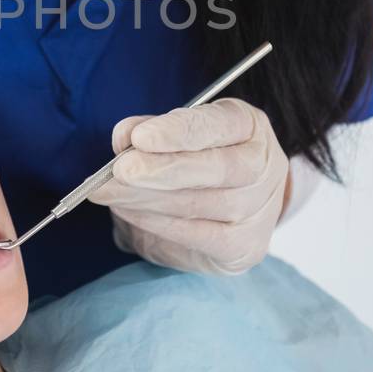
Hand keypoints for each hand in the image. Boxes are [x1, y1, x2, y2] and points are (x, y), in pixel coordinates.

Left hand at [87, 98, 288, 275]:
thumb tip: (124, 136)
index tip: (139, 137)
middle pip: (217, 168)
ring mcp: (260, 210)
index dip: (178, 131)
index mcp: (249, 125)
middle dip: (161, 169)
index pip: (218, 124)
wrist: (234, 206)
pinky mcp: (245, 247)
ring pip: (200, 205)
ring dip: (146, 199)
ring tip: (108, 191)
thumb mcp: (176, 133)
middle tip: (119, 170)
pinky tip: (128, 213)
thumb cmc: (199, 159)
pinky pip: (196, 237)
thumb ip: (150, 130)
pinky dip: (156, 224)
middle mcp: (264, 166)